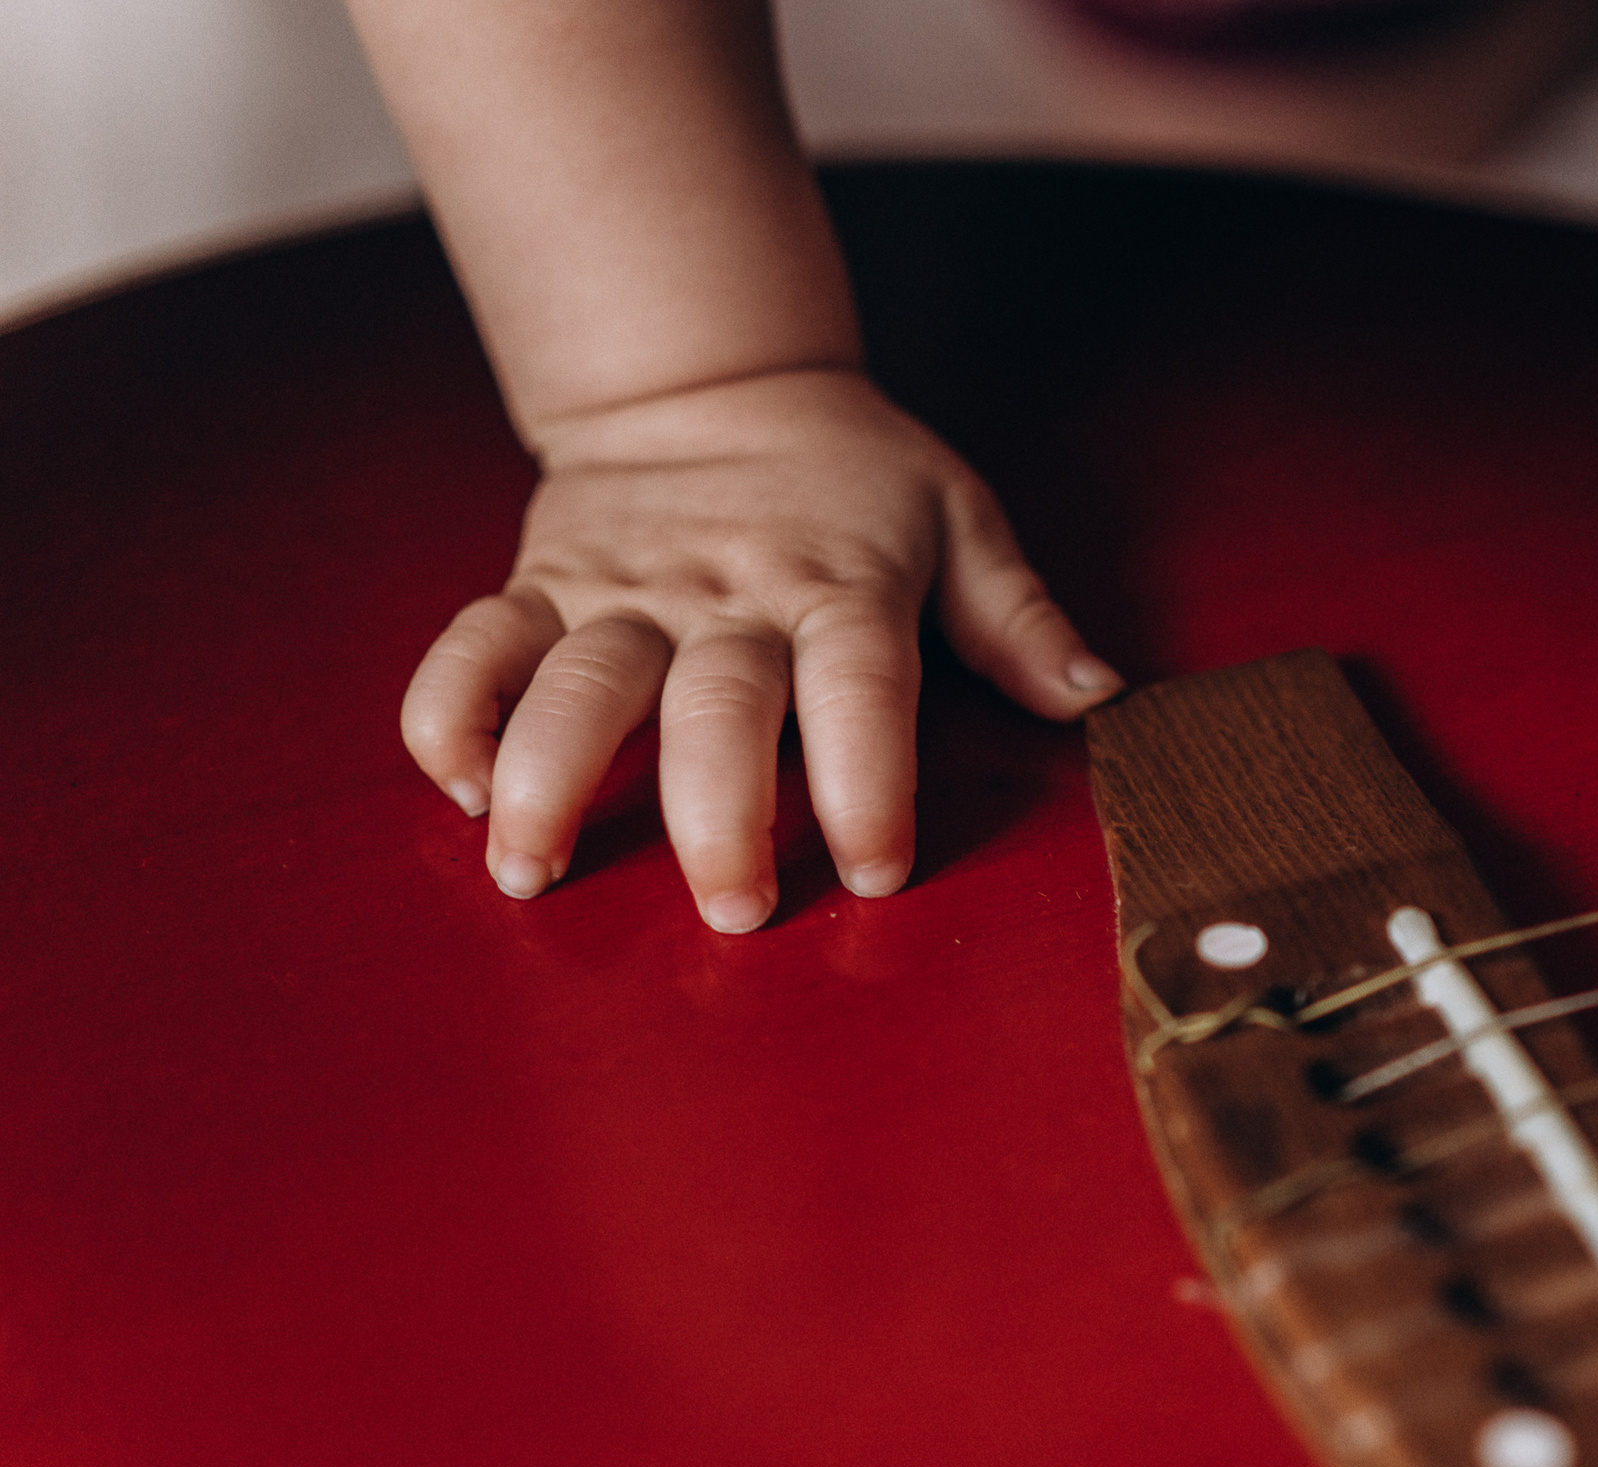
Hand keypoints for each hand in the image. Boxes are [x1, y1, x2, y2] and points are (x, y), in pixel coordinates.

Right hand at [400, 366, 1120, 930]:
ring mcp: (624, 590)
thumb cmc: (855, 476)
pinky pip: (478, 646)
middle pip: (717, 702)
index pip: (863, 686)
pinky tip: (462, 787)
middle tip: (733, 911)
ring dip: (549, 775)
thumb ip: (1018, 616)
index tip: (876, 868)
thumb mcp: (957, 518)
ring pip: (577, 680)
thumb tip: (1098, 695)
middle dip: (718, 810)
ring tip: (532, 873)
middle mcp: (729, 593)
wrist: (712, 379)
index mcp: (843, 584)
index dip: (871, 777)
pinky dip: (454, 711)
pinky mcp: (541, 584)